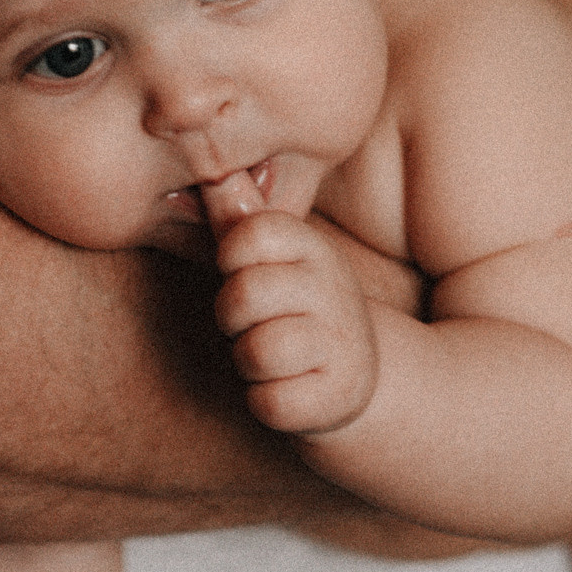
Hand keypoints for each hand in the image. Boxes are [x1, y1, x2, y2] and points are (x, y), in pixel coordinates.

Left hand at [205, 171, 379, 436]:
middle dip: (232, 318)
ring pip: (256, 352)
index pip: (248, 236)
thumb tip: (213, 169)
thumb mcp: (271, 257)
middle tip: (254, 322)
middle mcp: (336, 291)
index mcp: (313, 249)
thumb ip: (238, 217)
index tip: (247, 273)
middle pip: (243, 296)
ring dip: (247, 362)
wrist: (357, 371)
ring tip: (271, 355)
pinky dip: (264, 401)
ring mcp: (343, 345)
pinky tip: (287, 387)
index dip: (230, 261)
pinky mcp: (337, 397)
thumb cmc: (293, 306)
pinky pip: (268, 402)